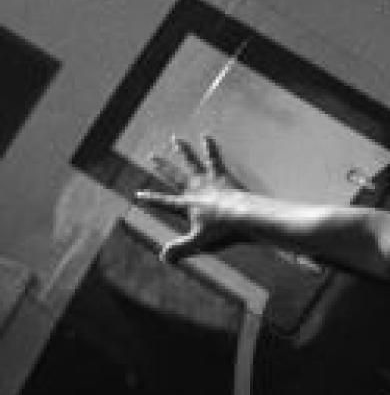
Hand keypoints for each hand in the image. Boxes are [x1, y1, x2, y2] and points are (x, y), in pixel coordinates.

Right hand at [135, 135, 247, 263]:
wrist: (245, 216)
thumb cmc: (223, 231)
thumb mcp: (199, 243)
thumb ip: (180, 249)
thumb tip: (163, 258)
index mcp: (187, 205)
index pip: (164, 202)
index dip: (151, 199)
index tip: (138, 194)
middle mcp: (194, 189)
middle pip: (175, 176)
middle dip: (163, 167)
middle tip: (152, 156)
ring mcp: (209, 181)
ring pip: (192, 162)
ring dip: (183, 150)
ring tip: (175, 139)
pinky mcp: (224, 176)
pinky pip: (215, 159)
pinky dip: (211, 148)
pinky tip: (207, 136)